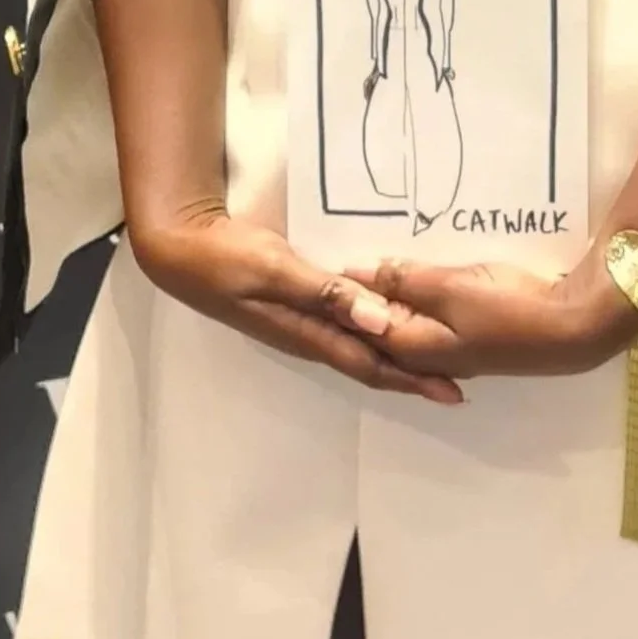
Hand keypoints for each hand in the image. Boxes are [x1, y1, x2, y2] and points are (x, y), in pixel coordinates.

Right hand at [131, 208, 463, 401]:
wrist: (182, 249)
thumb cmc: (227, 259)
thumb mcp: (276, 271)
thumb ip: (325, 294)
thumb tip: (380, 322)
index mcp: (308, 333)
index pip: (371, 364)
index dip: (412, 379)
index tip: (451, 390)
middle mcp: (308, 335)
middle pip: (370, 363)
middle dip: (412, 376)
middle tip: (455, 383)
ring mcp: (300, 323)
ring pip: (358, 348)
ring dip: (396, 356)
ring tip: (432, 357)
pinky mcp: (295, 305)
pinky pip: (344, 326)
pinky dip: (372, 330)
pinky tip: (386, 320)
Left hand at [339, 252, 637, 380]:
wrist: (573, 327)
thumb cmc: (511, 310)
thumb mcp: (452, 288)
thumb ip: (404, 281)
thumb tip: (354, 277)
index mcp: (412, 346)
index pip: (358, 321)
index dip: (338, 291)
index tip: (321, 255)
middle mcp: (424, 354)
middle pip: (377, 324)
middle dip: (357, 294)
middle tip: (338, 251)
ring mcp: (448, 348)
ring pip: (401, 319)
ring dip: (385, 294)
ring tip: (368, 255)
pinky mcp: (468, 336)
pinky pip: (426, 316)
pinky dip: (412, 296)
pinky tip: (411, 274)